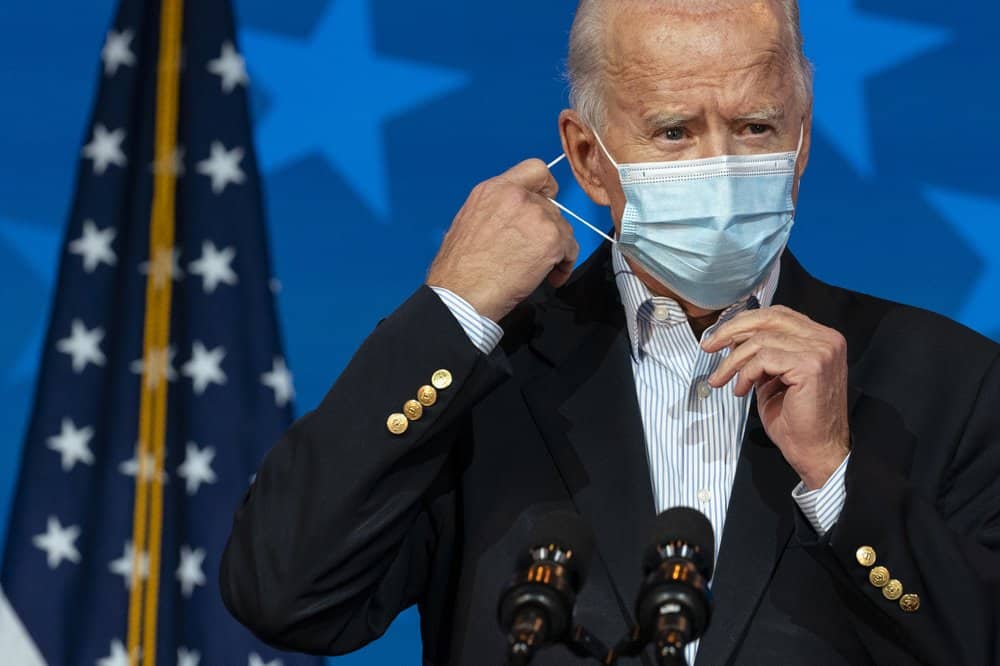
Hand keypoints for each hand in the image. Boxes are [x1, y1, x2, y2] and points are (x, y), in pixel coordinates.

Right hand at [426, 159, 579, 321]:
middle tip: (536, 252)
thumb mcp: (470, 222)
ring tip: (542, 269)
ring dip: (557, 248)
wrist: (463, 294)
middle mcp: (517, 196)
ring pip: (563, 227)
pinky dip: (565, 264)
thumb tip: (513, 218)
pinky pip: (571, 248)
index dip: (546, 187)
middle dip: (547, 229)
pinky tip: (550, 277)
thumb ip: (497, 210)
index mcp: (494, 190)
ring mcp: (536, 216)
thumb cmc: (460, 270)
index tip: (546, 201)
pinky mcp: (551, 238)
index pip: (535, 169)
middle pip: (551, 206)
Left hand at [702, 306, 850, 489]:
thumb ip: (761, 353)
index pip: (777, 315)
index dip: (744, 322)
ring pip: (761, 340)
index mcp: (821, 338)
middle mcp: (826, 339)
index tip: (719, 336)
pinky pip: (763, 359)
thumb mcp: (773, 377)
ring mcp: (821, 350)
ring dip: (732, 361)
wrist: (816, 450)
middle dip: (731, 331)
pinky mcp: (811, 365)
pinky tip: (740, 390)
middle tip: (708, 347)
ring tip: (721, 380)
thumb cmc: (796, 419)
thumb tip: (732, 338)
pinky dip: (745, 374)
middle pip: (768, 319)